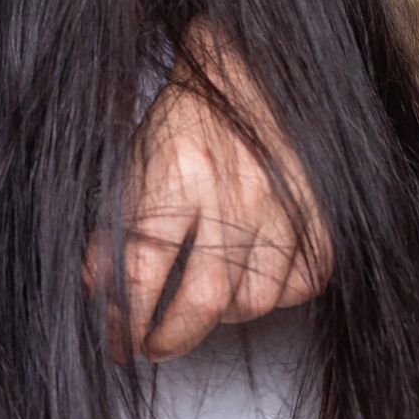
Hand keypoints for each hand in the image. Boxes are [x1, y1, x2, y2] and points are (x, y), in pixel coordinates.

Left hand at [93, 21, 331, 362]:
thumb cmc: (182, 123)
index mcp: (177, 170)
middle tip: (153, 346)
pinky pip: (301, 285)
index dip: (126, 319)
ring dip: (221, 317)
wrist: (246, 72)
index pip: (145, 266)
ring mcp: (285, 201)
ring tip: (199, 301)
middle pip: (206, 297)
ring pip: (256, 300)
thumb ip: (112, 228)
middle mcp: (236, 188)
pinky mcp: (321, 212)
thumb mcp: (129, 163)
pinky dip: (273, 296)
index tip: (117, 343)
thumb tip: (97, 294)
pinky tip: (248, 278)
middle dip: (172, 337)